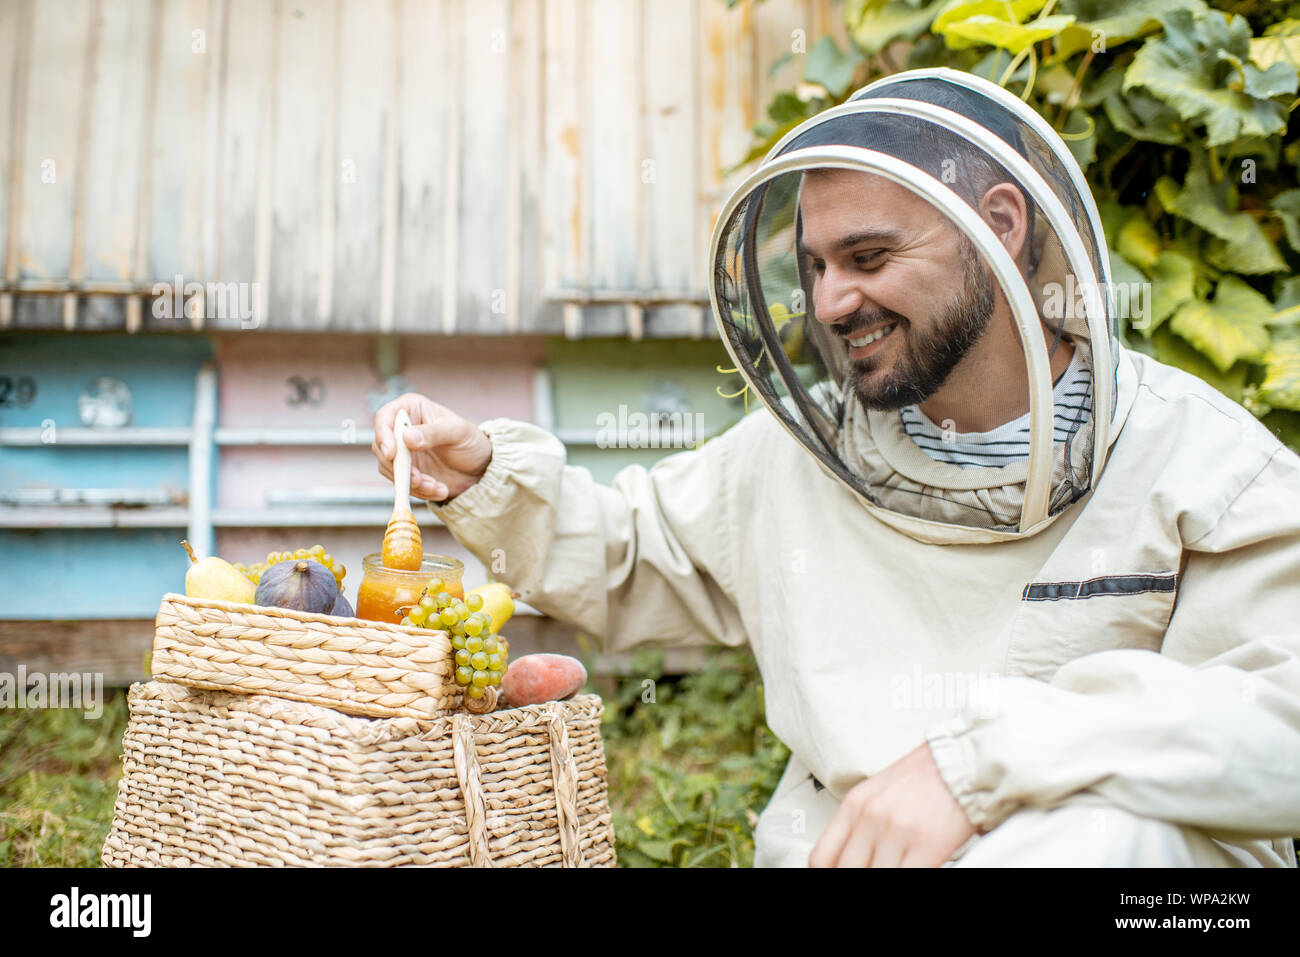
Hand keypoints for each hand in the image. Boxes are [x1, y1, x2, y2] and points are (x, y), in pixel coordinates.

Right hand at [371, 393, 492, 502]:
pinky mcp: (406, 471)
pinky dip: (419, 490)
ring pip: (389, 469)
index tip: (392, 454)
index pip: (385, 417)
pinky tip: (439, 489)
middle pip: (381, 447)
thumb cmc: (471, 441)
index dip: (383, 435)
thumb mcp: (457, 432)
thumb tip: (407, 437)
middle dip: (399, 467)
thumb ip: (433, 433)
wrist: (480, 468)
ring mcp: (402, 452)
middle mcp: (402, 429)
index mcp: (411, 408)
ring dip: (411, 482)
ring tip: (436, 486)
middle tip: (418, 479)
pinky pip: (401, 483)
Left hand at [808, 742, 975, 867]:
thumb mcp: (876, 794)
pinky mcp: (928, 844)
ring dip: (884, 876)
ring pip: (874, 877)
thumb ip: (858, 825)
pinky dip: (906, 877)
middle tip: (874, 869)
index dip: (828, 875)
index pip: (821, 858)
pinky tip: (913, 869)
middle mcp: (870, 817)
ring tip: (894, 868)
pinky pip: (907, 877)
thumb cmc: (922, 779)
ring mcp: (897, 831)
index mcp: (853, 805)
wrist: (962, 762)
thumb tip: (848, 859)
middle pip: (846, 871)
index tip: (840, 875)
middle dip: (854, 878)